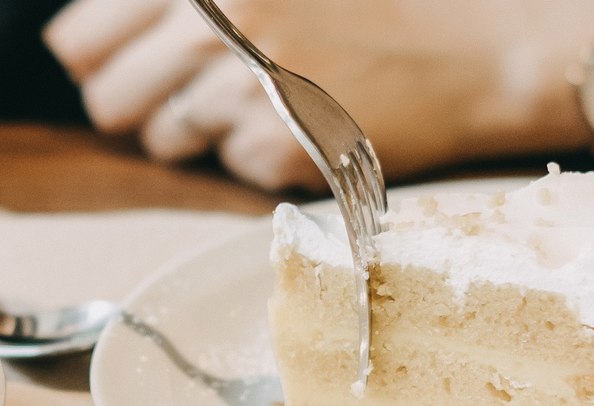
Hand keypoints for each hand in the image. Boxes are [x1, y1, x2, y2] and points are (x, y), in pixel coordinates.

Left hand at [45, 0, 593, 190]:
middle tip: (202, 97)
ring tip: (268, 107)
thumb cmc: (390, 4)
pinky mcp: (285, 151)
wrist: (478, 52)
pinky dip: (266, 158)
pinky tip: (310, 127)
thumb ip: (204, 2)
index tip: (137, 67)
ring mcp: (247, 92)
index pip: (84, 39)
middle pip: (113, 101)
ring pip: (169, 141)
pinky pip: (235, 169)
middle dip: (149, 104)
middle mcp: (215, 27)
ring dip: (207, 132)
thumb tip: (134, 31)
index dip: (108, 58)